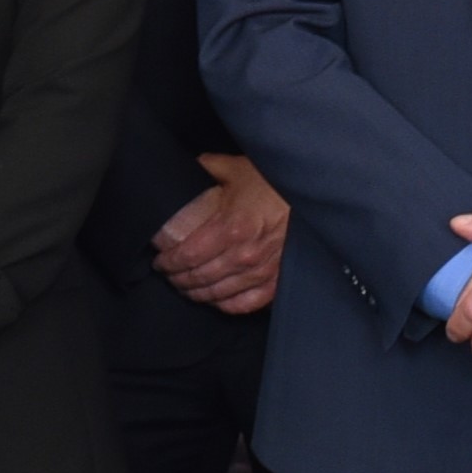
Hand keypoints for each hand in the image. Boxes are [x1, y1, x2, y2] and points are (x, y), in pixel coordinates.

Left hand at [149, 160, 290, 317]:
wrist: (313, 195)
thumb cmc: (276, 182)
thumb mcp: (238, 169)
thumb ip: (208, 167)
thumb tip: (187, 167)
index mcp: (231, 228)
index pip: (187, 256)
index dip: (168, 262)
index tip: (158, 260)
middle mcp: (244, 255)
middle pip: (198, 278)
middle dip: (177, 278)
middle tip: (167, 274)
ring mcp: (262, 272)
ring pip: (218, 294)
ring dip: (196, 293)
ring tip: (185, 287)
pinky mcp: (277, 281)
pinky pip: (245, 303)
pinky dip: (225, 305)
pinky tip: (214, 300)